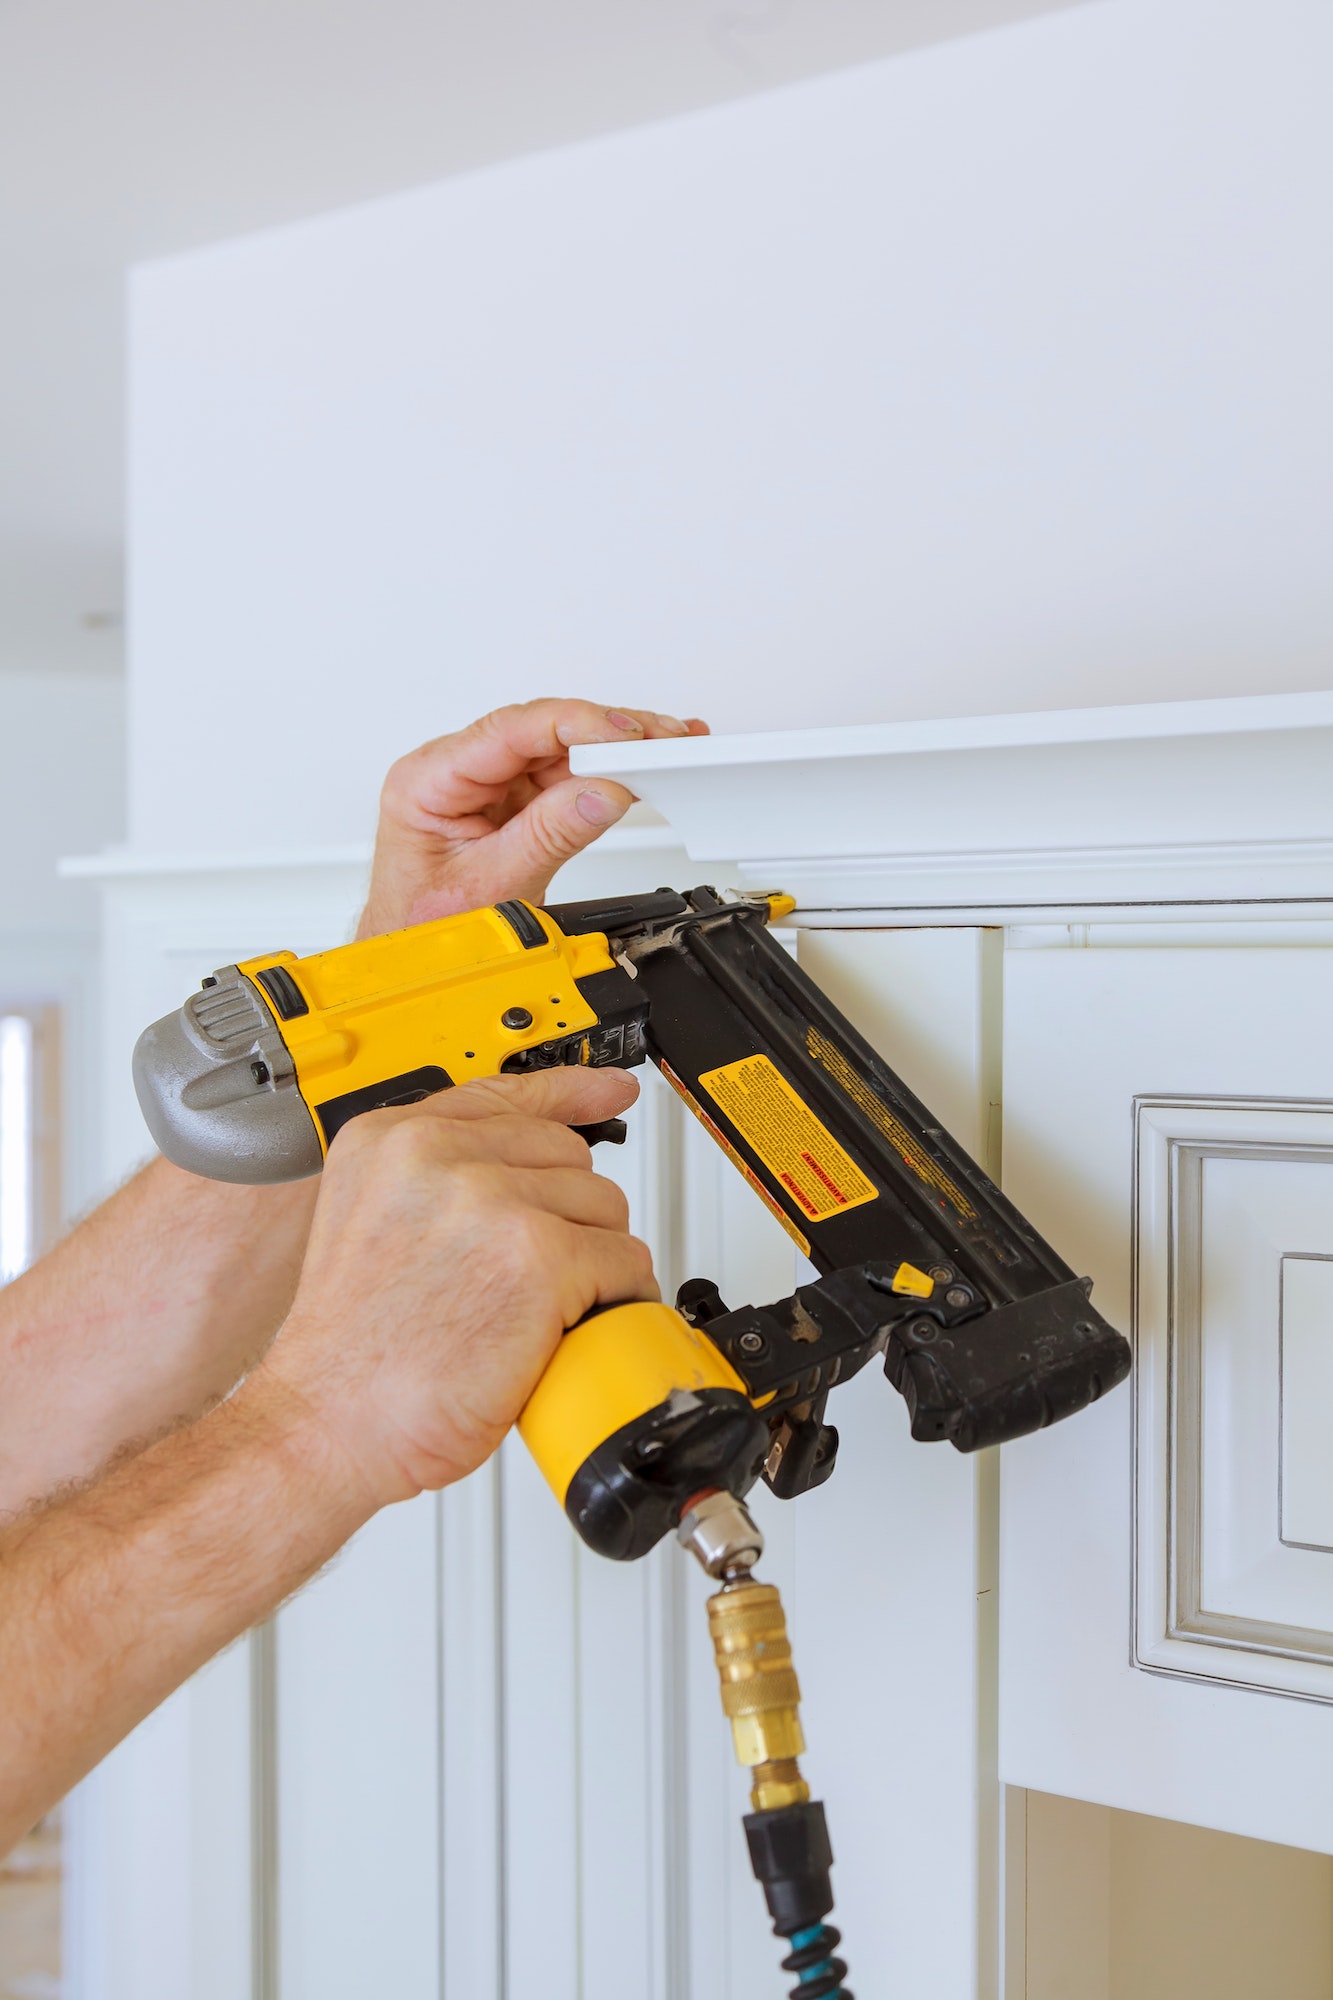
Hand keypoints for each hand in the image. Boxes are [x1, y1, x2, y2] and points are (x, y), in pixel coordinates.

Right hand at [262, 1067, 654, 1505]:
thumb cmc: (352, 1355)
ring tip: (528, 1313)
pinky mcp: (539, 1255)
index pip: (505, 1094)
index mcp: (391, 1140)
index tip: (612, 1088)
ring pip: (604, 1208)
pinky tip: (564, 1331)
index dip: (570, 1093)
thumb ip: (436, 1183)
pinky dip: (612, 1303)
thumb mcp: (372, 1228)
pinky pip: (624, 1263)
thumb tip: (524, 1171)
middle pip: (568, 1157)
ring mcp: (489, 1199)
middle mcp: (437, 1154)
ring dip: (589, 1265)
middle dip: (566, 1220)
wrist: (324, 1425)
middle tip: (524, 1282)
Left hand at [358, 697, 707, 935]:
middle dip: (607, 735)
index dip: (575, 724)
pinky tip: (639, 766)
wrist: (415, 968)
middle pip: (542, 731)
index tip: (624, 735)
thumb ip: (548, 837)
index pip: (510, 731)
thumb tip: (603, 792)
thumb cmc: (422, 930)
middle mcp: (455, 771)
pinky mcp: (513, 799)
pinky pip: (565, 773)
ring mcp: (486, 783)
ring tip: (664, 754)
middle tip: (661, 742)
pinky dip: (606, 771)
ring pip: (561, 748)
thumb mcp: (490, 887)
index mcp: (428, 781)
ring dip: (614, 750)